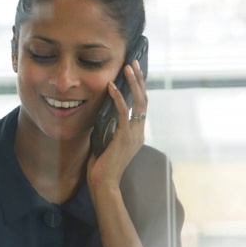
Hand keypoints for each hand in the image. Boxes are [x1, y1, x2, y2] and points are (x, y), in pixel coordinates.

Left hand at [87, 57, 147, 190]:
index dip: (138, 88)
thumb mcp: (106, 142)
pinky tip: (111, 87)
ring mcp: (134, 134)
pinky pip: (123, 113)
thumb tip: (103, 113)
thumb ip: (108, 127)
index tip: (133, 72)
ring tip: (127, 68)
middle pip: (144, 100)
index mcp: (136, 133)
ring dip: (133, 83)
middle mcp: (139, 132)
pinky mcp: (124, 137)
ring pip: (138, 103)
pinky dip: (118, 98)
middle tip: (133, 63)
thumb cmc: (101, 166)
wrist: (104, 184)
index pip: (140, 106)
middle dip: (139, 80)